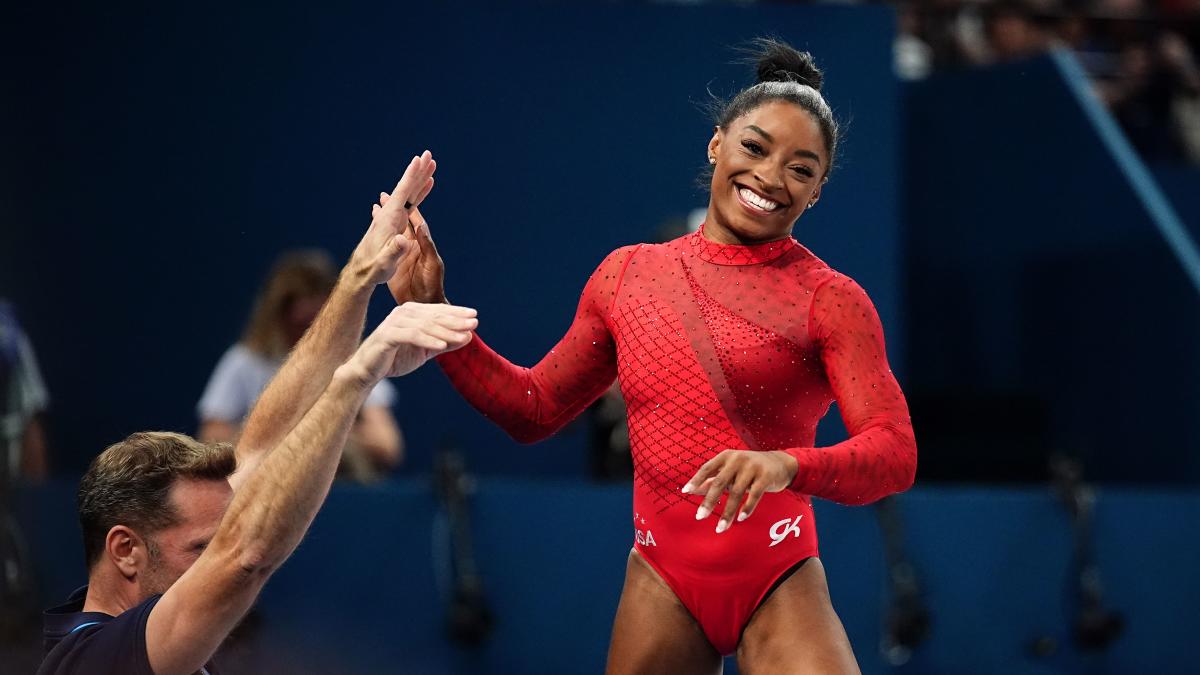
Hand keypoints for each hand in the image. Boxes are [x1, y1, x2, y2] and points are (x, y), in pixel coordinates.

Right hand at [348, 302, 476, 381]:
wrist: (367, 371)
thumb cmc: (396, 358)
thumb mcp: (425, 351)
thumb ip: (446, 342)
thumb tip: (469, 336)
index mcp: (411, 312)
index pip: (438, 311)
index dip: (457, 313)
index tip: (475, 316)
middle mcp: (403, 313)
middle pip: (434, 316)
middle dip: (455, 320)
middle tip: (474, 323)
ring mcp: (394, 322)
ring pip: (425, 325)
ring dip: (446, 331)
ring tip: (463, 336)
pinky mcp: (388, 335)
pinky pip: (412, 336)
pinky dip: (428, 340)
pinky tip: (442, 345)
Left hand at [349, 151, 436, 285]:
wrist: (362, 273)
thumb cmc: (373, 269)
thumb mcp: (384, 263)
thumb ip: (393, 252)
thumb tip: (403, 240)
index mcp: (389, 219)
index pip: (402, 192)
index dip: (411, 176)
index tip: (419, 159)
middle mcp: (390, 214)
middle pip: (407, 188)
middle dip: (418, 171)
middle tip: (428, 154)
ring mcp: (392, 218)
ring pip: (409, 194)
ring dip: (419, 180)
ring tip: (430, 166)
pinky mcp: (394, 224)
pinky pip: (408, 205)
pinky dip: (417, 195)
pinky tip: (421, 191)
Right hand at [381, 199, 445, 304]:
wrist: (422, 304)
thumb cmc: (432, 286)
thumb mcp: (432, 265)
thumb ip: (426, 246)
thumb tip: (421, 226)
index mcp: (422, 244)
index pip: (415, 221)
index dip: (409, 208)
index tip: (402, 194)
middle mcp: (411, 245)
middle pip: (402, 223)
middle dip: (394, 209)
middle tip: (384, 195)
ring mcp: (401, 253)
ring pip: (392, 232)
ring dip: (385, 219)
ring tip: (376, 206)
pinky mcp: (392, 262)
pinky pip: (384, 246)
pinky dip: (379, 235)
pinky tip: (372, 228)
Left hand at [682, 450, 798, 533]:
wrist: (779, 463)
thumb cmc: (749, 469)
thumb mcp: (730, 470)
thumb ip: (712, 479)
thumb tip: (691, 490)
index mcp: (726, 457)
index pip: (707, 468)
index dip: (696, 480)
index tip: (685, 491)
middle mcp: (738, 460)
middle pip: (719, 483)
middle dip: (709, 501)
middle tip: (700, 517)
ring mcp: (752, 468)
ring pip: (736, 493)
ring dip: (728, 512)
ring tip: (720, 528)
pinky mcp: (765, 477)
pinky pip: (754, 495)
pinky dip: (747, 508)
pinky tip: (741, 519)